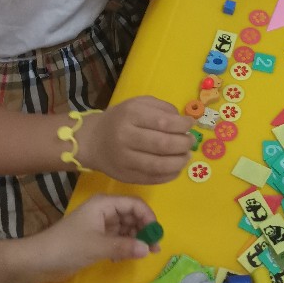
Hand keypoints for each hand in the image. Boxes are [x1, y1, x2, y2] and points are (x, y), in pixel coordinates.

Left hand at [31, 194, 160, 282]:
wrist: (38, 261)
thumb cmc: (67, 247)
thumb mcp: (97, 246)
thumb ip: (124, 247)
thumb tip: (149, 249)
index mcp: (104, 204)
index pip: (134, 204)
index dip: (148, 217)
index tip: (156, 235)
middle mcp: (104, 211)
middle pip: (131, 215)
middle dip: (143, 230)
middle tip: (154, 248)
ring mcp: (99, 225)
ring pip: (125, 228)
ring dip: (134, 240)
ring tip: (141, 254)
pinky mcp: (95, 238)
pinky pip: (117, 238)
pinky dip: (123, 246)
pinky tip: (122, 258)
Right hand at [78, 96, 193, 182]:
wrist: (93, 140)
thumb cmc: (121, 119)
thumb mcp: (139, 103)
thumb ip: (162, 108)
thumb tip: (184, 122)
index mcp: (131, 115)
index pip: (163, 122)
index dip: (182, 125)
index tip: (191, 124)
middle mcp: (126, 137)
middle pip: (163, 145)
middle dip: (183, 144)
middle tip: (190, 142)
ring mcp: (125, 160)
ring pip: (159, 165)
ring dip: (179, 162)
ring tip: (186, 156)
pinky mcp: (126, 176)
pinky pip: (153, 179)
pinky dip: (170, 175)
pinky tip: (176, 168)